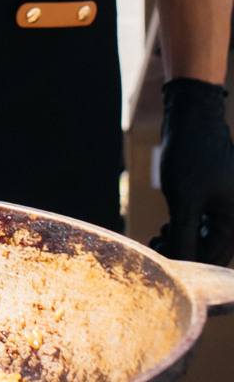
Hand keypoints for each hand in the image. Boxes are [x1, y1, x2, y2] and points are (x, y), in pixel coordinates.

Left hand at [151, 78, 233, 265]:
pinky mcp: (218, 199)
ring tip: (159, 235)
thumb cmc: (190, 155)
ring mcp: (228, 207)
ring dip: (183, 240)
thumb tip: (180, 263)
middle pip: (211, 250)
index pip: (212, 256)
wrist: (193, 119)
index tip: (159, 257)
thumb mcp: (184, 199)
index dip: (184, 260)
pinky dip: (187, 228)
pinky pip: (206, 224)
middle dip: (183, 251)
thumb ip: (184, 235)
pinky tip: (168, 226)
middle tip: (155, 244)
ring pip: (207, 238)